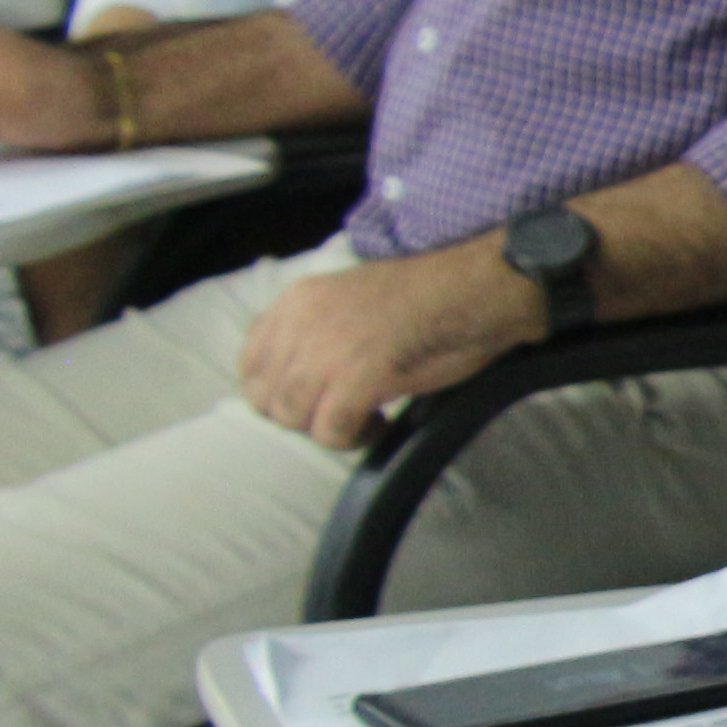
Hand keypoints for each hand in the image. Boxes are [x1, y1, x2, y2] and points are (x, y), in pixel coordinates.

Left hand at [234, 244, 544, 448]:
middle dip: (300, 416)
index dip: (276, 393)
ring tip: (365, 421)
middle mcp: (301, 323)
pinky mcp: (358, 377)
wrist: (475, 289)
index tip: (310, 400)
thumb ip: (317, 325)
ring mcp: (327, 351)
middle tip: (341, 413)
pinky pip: (331, 429)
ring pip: (293, 417)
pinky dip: (353, 438)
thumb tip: (303, 369)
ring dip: (327, 429)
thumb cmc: (430, 294)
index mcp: (298, 300)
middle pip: (267, 397)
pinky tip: (381, 425)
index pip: (250, 362)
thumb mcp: (352, 296)